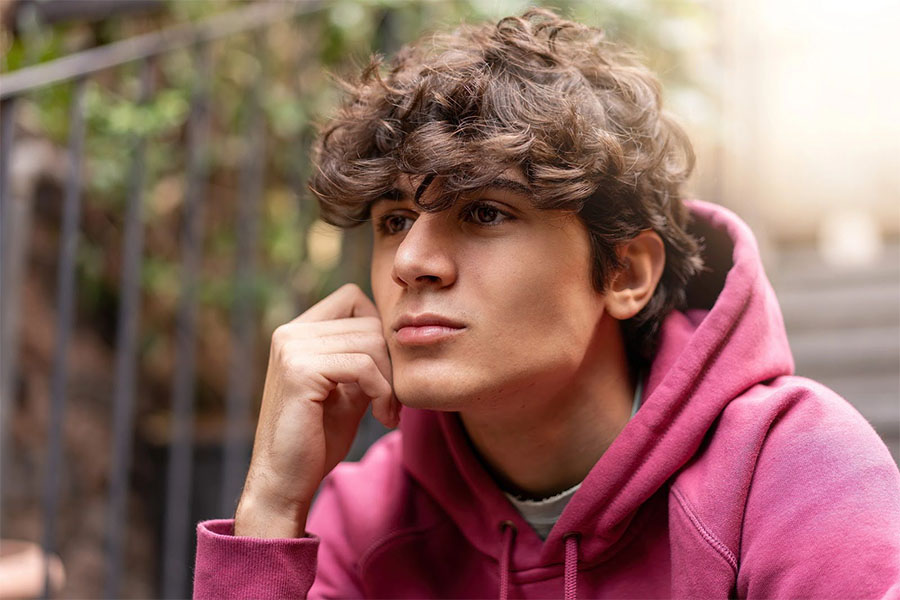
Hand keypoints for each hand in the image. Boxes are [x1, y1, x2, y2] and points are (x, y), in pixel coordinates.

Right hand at [234, 284, 398, 537]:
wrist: (285, 483)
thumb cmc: (317, 438)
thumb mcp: (348, 389)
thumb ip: (364, 357)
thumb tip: (398, 330)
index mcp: (296, 332)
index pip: (352, 298)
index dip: (378, 331)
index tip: (384, 373)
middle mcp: (290, 332)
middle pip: (369, 322)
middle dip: (390, 362)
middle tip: (393, 402)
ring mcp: (292, 348)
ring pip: (371, 342)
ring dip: (390, 381)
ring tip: (387, 412)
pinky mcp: (301, 371)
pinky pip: (364, 366)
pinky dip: (383, 392)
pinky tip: (382, 418)